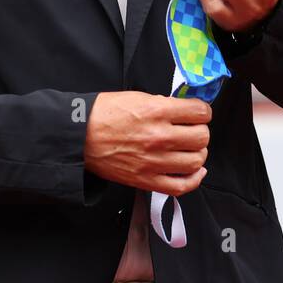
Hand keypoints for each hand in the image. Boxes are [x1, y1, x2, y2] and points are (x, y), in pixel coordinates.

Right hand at [83, 92, 209, 196]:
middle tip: (193, 129)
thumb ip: (162, 104)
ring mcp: (154, 161)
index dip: (203, 111)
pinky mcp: (147, 180)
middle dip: (201, 131)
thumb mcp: (135, 97)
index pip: (199, 112)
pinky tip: (195, 170)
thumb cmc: (103, 114)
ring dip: (198, 153)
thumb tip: (183, 110)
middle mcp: (158, 137)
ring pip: (196, 161)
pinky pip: (182, 186)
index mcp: (155, 112)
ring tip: (191, 148)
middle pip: (201, 137)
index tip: (199, 112)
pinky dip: (195, 179)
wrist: (80, 136)